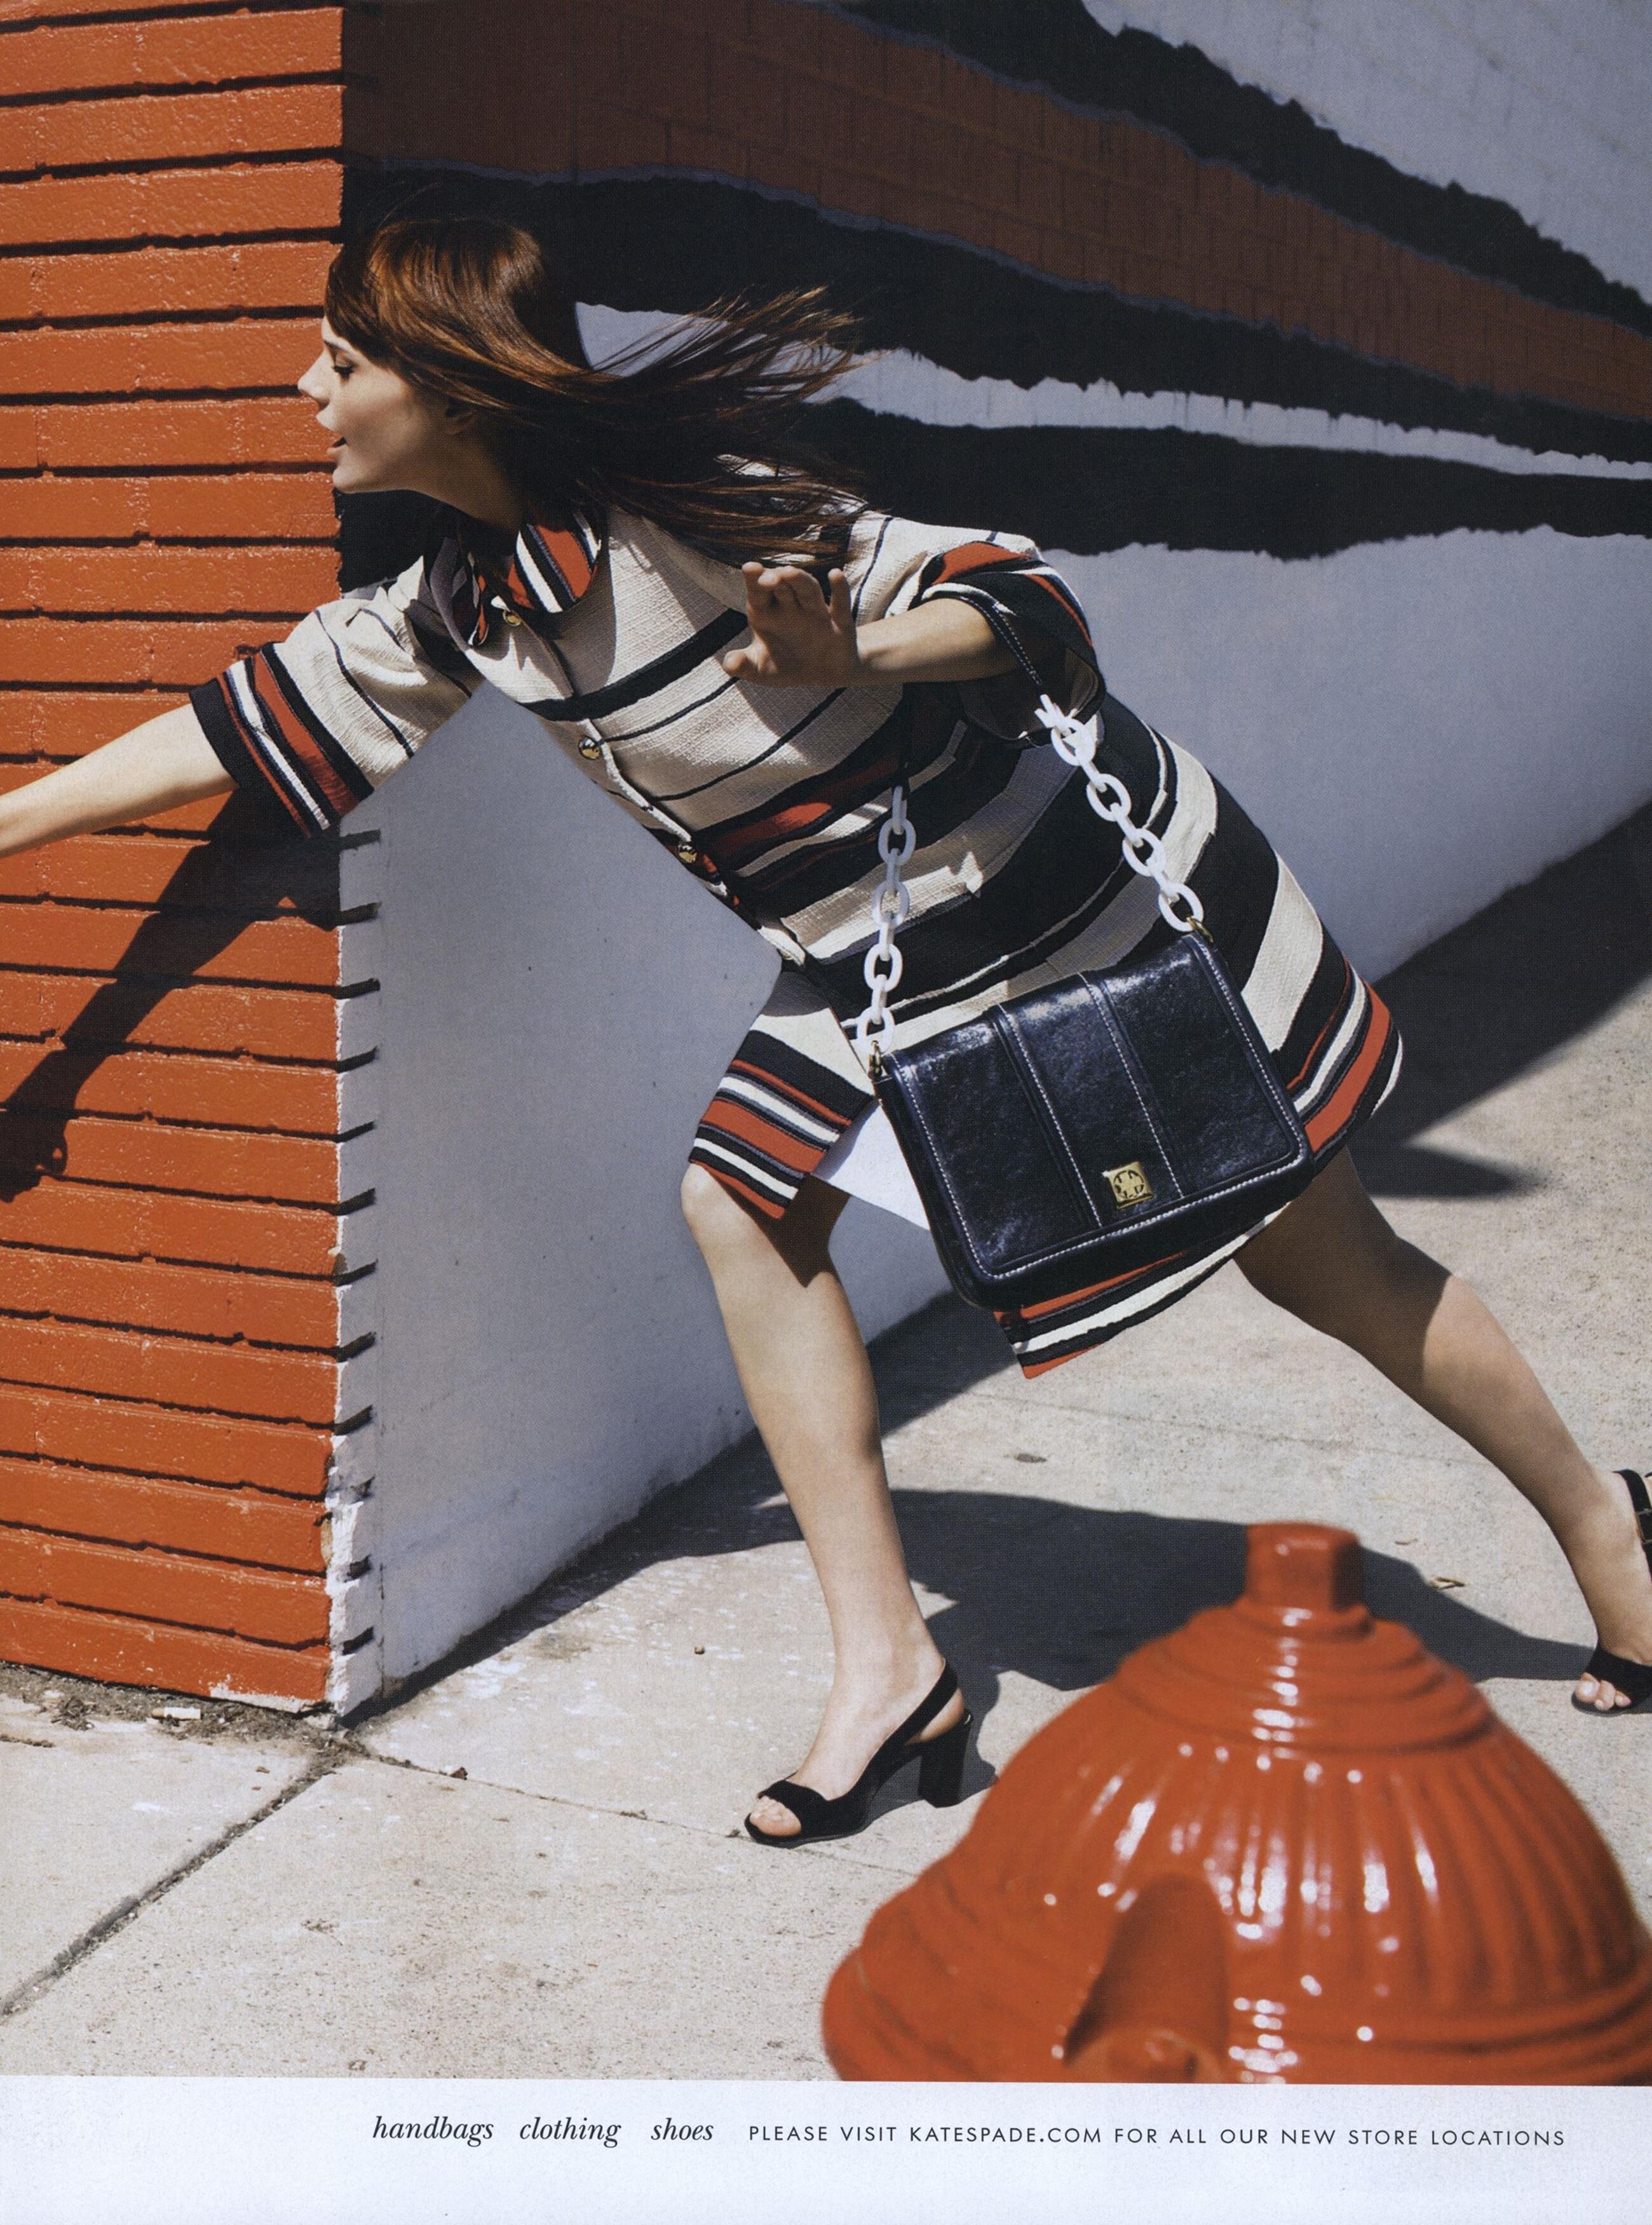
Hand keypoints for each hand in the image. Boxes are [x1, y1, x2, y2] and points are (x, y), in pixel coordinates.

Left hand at [722, 563, 858, 687]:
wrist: (824, 674)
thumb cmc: (787, 665)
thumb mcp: (761, 670)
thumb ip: (744, 664)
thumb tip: (728, 664)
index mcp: (768, 612)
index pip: (759, 591)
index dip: (754, 579)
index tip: (749, 568)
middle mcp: (792, 606)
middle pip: (783, 586)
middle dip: (775, 579)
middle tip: (767, 578)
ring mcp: (816, 612)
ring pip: (809, 590)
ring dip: (800, 580)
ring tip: (790, 572)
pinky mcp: (840, 624)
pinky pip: (840, 605)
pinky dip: (839, 590)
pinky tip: (835, 575)